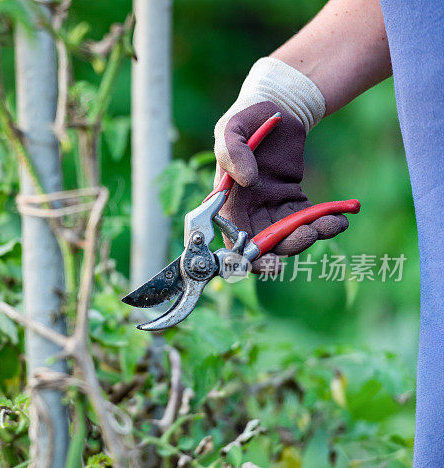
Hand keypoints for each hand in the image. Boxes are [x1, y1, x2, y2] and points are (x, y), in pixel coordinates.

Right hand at [213, 59, 348, 271]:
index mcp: (227, 200)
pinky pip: (306, 220)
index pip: (233, 239)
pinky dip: (324, 222)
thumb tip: (247, 181)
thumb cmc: (247, 115)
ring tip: (333, 223)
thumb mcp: (232, 128)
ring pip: (289, 235)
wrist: (277, 104)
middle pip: (265, 244)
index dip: (248, 257)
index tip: (270, 263)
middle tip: (308, 234)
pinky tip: (340, 217)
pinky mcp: (292, 200)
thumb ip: (233, 152)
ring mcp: (270, 207)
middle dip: (288, 246)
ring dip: (310, 235)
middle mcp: (247, 209)